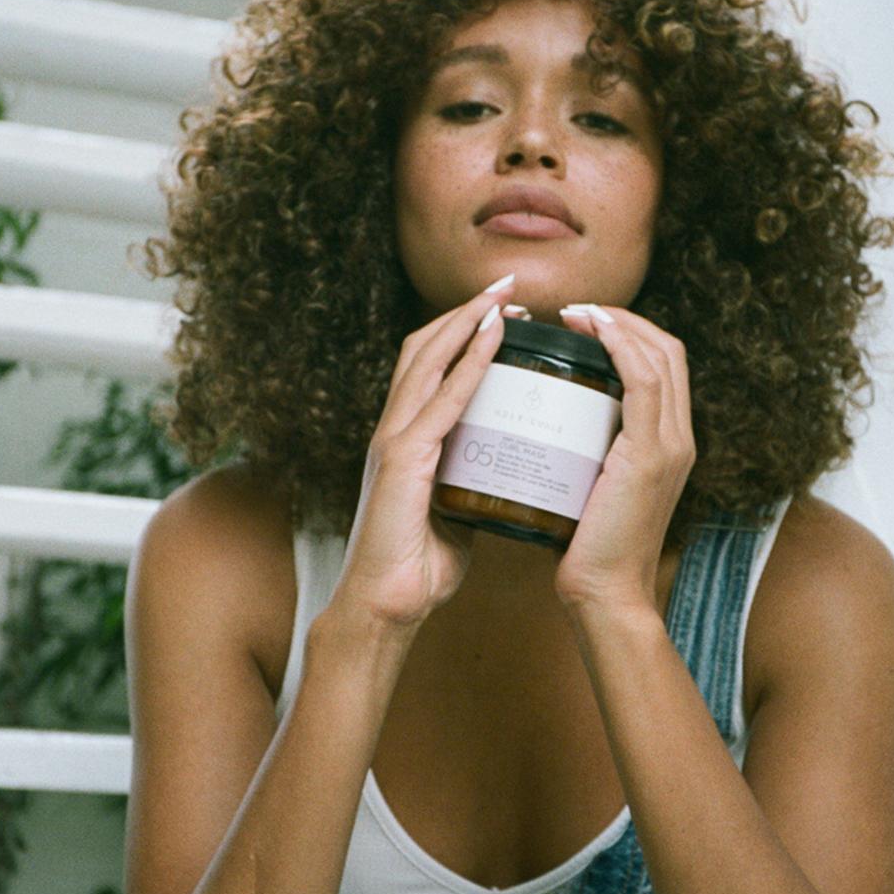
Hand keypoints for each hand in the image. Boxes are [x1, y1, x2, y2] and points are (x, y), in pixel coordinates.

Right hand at [331, 275, 517, 631]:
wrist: (385, 606)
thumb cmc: (416, 567)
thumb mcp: (453, 511)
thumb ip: (470, 483)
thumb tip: (505, 474)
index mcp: (404, 439)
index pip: (428, 366)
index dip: (461, 332)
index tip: (503, 313)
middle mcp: (393, 428)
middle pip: (423, 347)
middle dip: (466, 311)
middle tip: (508, 287)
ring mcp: (393, 439)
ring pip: (426, 359)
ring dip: (467, 321)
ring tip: (503, 297)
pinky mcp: (402, 458)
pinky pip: (442, 398)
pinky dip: (469, 363)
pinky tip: (495, 340)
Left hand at [551, 303, 696, 615]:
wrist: (606, 594)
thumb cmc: (588, 550)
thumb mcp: (593, 489)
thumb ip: (586, 456)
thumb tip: (549, 430)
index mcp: (669, 444)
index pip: (664, 366)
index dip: (629, 333)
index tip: (583, 325)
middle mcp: (681, 438)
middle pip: (668, 350)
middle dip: (623, 318)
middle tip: (573, 312)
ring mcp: (671, 445)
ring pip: (660, 356)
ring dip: (618, 323)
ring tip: (574, 315)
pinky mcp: (651, 455)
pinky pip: (644, 382)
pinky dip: (620, 346)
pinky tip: (590, 331)